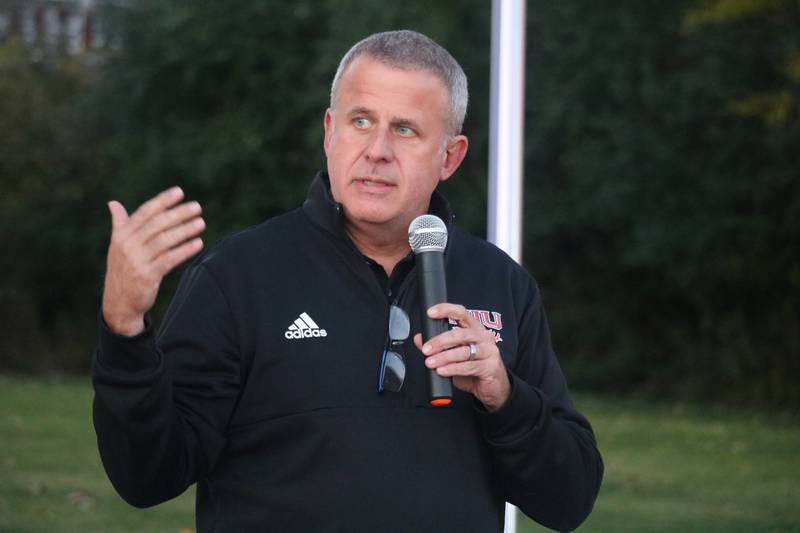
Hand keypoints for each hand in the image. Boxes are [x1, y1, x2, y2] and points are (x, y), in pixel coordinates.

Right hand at [102, 187, 204, 335]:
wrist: (118, 302)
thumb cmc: (122, 270)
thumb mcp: (117, 246)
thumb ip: (119, 224)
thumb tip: (113, 203)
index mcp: (121, 235)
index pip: (144, 213)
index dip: (162, 201)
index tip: (179, 192)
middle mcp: (128, 245)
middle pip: (157, 224)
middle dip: (178, 214)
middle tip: (197, 207)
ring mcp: (137, 261)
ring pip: (165, 240)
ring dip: (185, 230)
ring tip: (201, 223)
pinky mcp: (147, 275)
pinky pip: (170, 259)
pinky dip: (185, 250)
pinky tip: (198, 243)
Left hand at [414, 303, 510, 410]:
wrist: (492, 388)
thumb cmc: (474, 368)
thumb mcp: (453, 356)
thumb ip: (438, 347)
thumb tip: (419, 339)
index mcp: (475, 329)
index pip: (461, 313)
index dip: (446, 310)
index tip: (430, 313)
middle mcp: (484, 337)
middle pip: (460, 334)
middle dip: (440, 341)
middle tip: (426, 349)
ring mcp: (489, 351)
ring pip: (464, 351)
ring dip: (444, 357)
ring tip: (430, 363)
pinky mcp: (490, 367)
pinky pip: (469, 366)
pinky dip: (453, 368)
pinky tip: (442, 371)